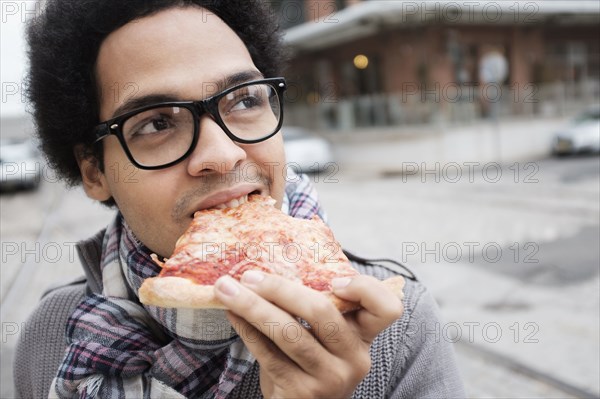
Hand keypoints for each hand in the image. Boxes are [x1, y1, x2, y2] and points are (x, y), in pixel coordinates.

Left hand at [214, 271, 403, 398]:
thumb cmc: (312, 363)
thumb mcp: (325, 338)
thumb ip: (317, 307)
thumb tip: (273, 264)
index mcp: (364, 336)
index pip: (387, 308)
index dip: (365, 289)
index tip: (333, 281)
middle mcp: (353, 359)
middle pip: (322, 312)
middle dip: (281, 289)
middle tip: (250, 275)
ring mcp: (328, 379)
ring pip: (288, 333)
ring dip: (253, 307)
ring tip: (227, 289)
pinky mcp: (301, 393)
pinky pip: (268, 354)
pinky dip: (247, 329)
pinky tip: (233, 314)